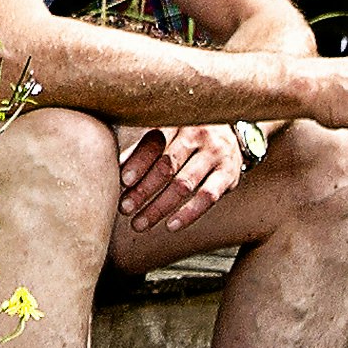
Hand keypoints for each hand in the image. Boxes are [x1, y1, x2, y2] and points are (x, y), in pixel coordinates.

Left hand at [115, 124, 249, 241]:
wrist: (232, 133)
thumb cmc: (188, 136)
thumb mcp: (168, 134)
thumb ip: (143, 149)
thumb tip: (114, 168)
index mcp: (176, 122)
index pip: (154, 142)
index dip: (138, 162)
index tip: (123, 182)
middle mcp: (197, 135)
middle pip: (167, 165)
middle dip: (143, 190)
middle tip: (125, 209)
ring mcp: (215, 154)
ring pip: (184, 184)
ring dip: (159, 206)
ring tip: (140, 223)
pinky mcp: (229, 173)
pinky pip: (208, 197)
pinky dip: (188, 213)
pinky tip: (171, 225)